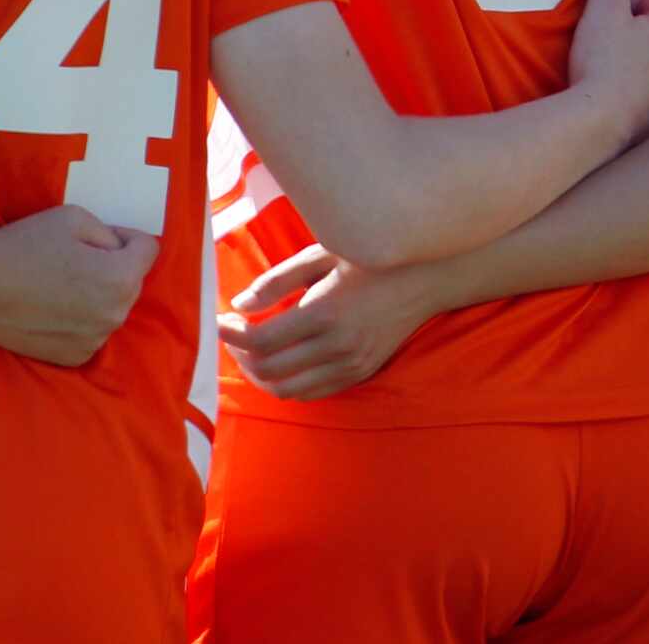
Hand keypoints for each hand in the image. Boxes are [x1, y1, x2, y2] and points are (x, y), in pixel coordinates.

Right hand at [0, 204, 160, 365]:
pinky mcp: (73, 357)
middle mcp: (114, 315)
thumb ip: (110, 234)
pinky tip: (52, 308)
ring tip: (60, 284)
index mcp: (121, 278)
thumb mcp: (75, 218)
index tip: (97, 238)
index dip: (125, 237)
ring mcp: (94, 340)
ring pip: (112, 307)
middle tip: (74, 259)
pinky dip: (81, 319)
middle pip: (131, 281)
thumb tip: (120, 250)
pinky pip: (92, 331)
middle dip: (114, 267)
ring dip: (98, 295)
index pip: (148, 249)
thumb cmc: (24, 245)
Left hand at [218, 243, 438, 401]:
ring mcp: (351, 364)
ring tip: (253, 351)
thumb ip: (278, 281)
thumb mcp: (323, 255)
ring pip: (286, 389)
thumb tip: (239, 304)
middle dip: (240, 354)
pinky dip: (287, 384)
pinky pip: (311, 393)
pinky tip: (282, 362)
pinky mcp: (360, 373)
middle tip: (234, 333)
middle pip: (268, 369)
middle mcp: (338, 346)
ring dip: (260, 374)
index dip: (231, 334)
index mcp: (326, 312)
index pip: (260, 340)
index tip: (221, 320)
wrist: (427, 277)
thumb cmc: (370, 258)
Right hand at [566, 0, 648, 145]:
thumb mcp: (603, 7)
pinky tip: (611, 102)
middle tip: (600, 45)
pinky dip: (632, 97)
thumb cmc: (602, 59)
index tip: (602, 15)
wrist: (601, 122)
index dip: (623, 1)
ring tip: (604, 76)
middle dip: (630, 36)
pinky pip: (647, 101)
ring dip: (634, 68)